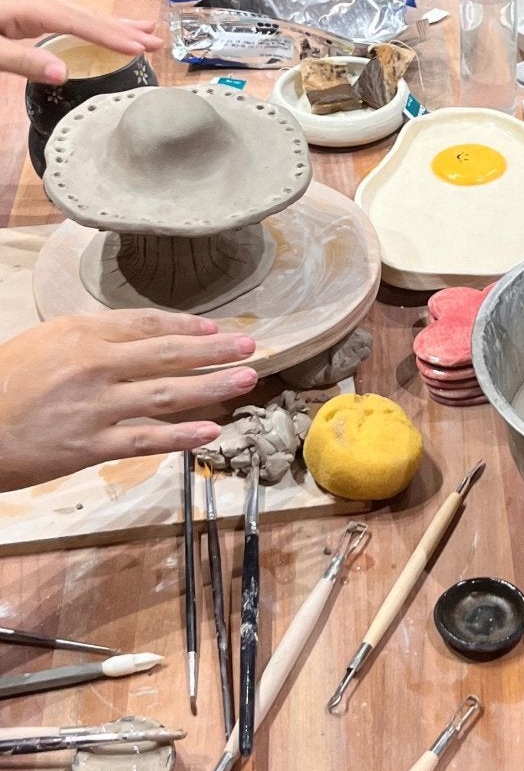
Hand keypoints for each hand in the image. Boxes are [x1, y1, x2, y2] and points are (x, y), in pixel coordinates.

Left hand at [0, 0, 159, 82]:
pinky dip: (93, 24)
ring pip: (81, 14)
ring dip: (113, 24)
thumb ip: (23, 60)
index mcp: (29, 6)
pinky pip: (70, 17)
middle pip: (87, 15)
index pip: (79, 23)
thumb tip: (64, 74)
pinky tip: (102, 29)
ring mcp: (32, 2)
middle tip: (156, 41)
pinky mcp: (27, 9)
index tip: (140, 49)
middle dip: (123, 29)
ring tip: (144, 31)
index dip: (110, 37)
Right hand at [0, 312, 257, 488]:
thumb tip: (136, 339)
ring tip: (245, 380)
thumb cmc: (2, 382)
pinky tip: (211, 433)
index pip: (148, 324)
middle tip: (251, 347)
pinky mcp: (89, 445)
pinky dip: (182, 437)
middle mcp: (95, 363)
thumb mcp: (44, 342)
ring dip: (212, 386)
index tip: (217, 328)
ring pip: (168, 394)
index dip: (188, 326)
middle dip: (215, 349)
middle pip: (169, 354)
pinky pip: (146, 439)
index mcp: (82, 332)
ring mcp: (95, 406)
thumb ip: (90, 339)